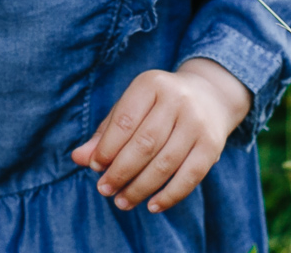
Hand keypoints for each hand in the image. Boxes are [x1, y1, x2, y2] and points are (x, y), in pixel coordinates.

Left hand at [71, 58, 252, 213]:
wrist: (210, 97)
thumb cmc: (158, 107)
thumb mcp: (130, 109)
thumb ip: (105, 133)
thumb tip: (78, 158)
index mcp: (151, 84)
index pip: (124, 121)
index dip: (107, 148)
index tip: (95, 168)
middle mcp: (177, 99)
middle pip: (144, 144)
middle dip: (120, 172)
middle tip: (104, 190)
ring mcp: (197, 122)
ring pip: (165, 163)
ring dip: (140, 188)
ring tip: (122, 201)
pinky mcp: (212, 145)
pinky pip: (190, 176)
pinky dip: (169, 196)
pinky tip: (152, 206)